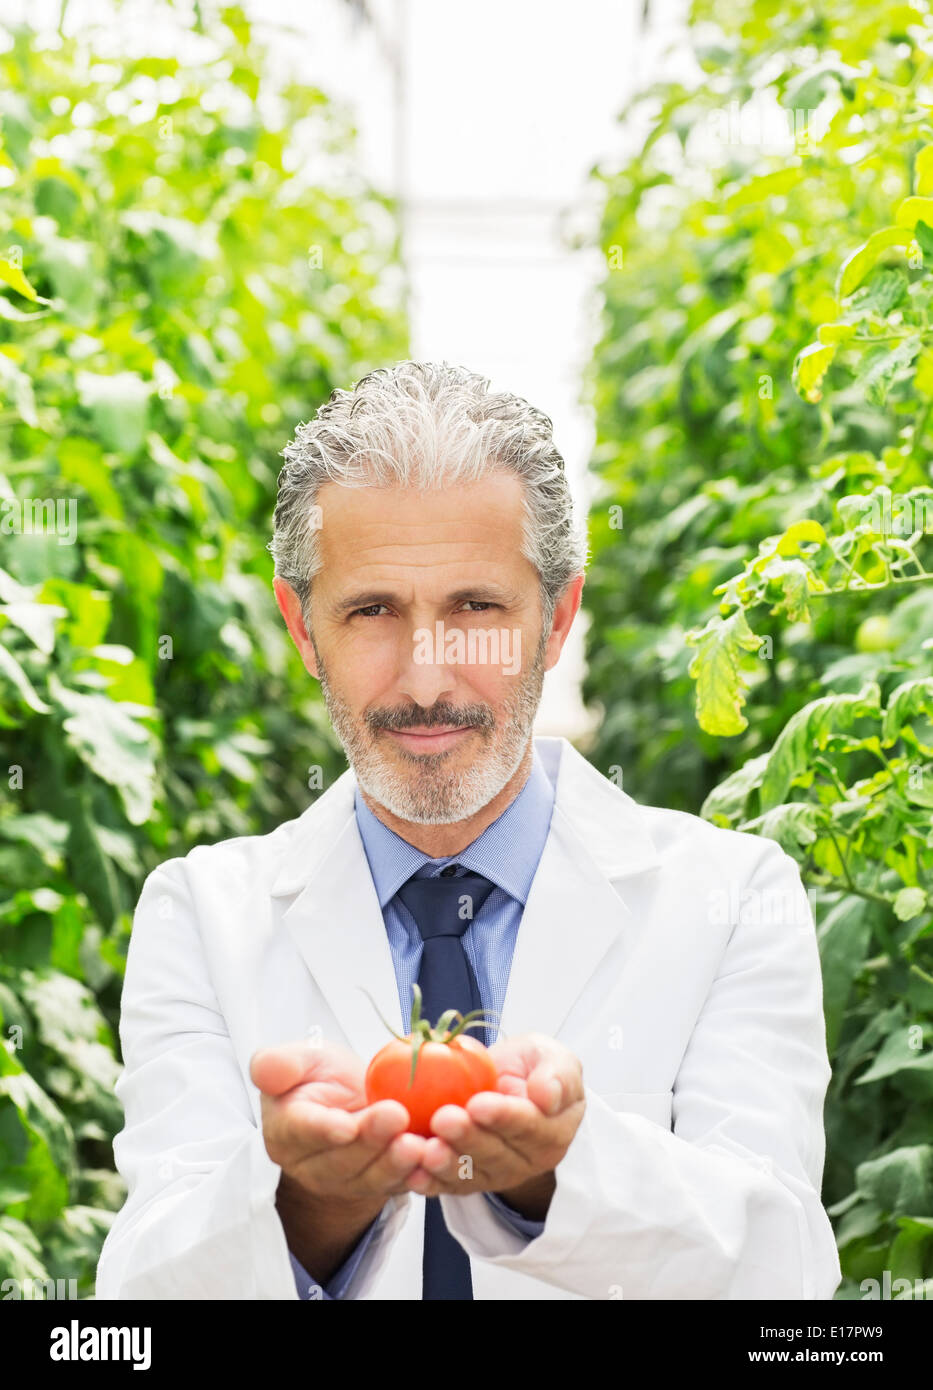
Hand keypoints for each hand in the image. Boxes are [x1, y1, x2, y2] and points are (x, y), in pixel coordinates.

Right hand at [250, 1038, 427, 1204]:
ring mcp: (348, 1182)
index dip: (323, 1130)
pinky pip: (399, 1186)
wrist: (350, 1100)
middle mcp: (312, 1165)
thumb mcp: (299, 1058)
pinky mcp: (381, 1186)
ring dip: (396, 1163)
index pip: (302, 1132)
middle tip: (396, 1117)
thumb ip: (278, 1063)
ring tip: (419, 1144)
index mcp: (286, 1132)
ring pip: (371, 1178)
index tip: (345, 1125)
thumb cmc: (319, 1078)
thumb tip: (267, 1071)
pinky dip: (419, 1176)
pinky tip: (435, 1161)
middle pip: (341, 1159)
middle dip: (370, 1141)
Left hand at [402, 1032, 584, 1219]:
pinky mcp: (468, 1180)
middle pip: (495, 1153)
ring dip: (445, 1163)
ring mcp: (496, 1174)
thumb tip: (547, 1096)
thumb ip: (558, 1076)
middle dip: (467, 1138)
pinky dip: (429, 1181)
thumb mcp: (554, 1058)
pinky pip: (448, 1184)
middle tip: (443, 1120)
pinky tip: (412, 1174)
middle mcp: (526, 1161)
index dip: (503, 1117)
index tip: (479, 1104)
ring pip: (470, 1173)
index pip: (529, 1125)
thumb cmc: (533, 1068)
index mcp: (552, 1131)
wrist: (509, 1084)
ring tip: (423, 1149)